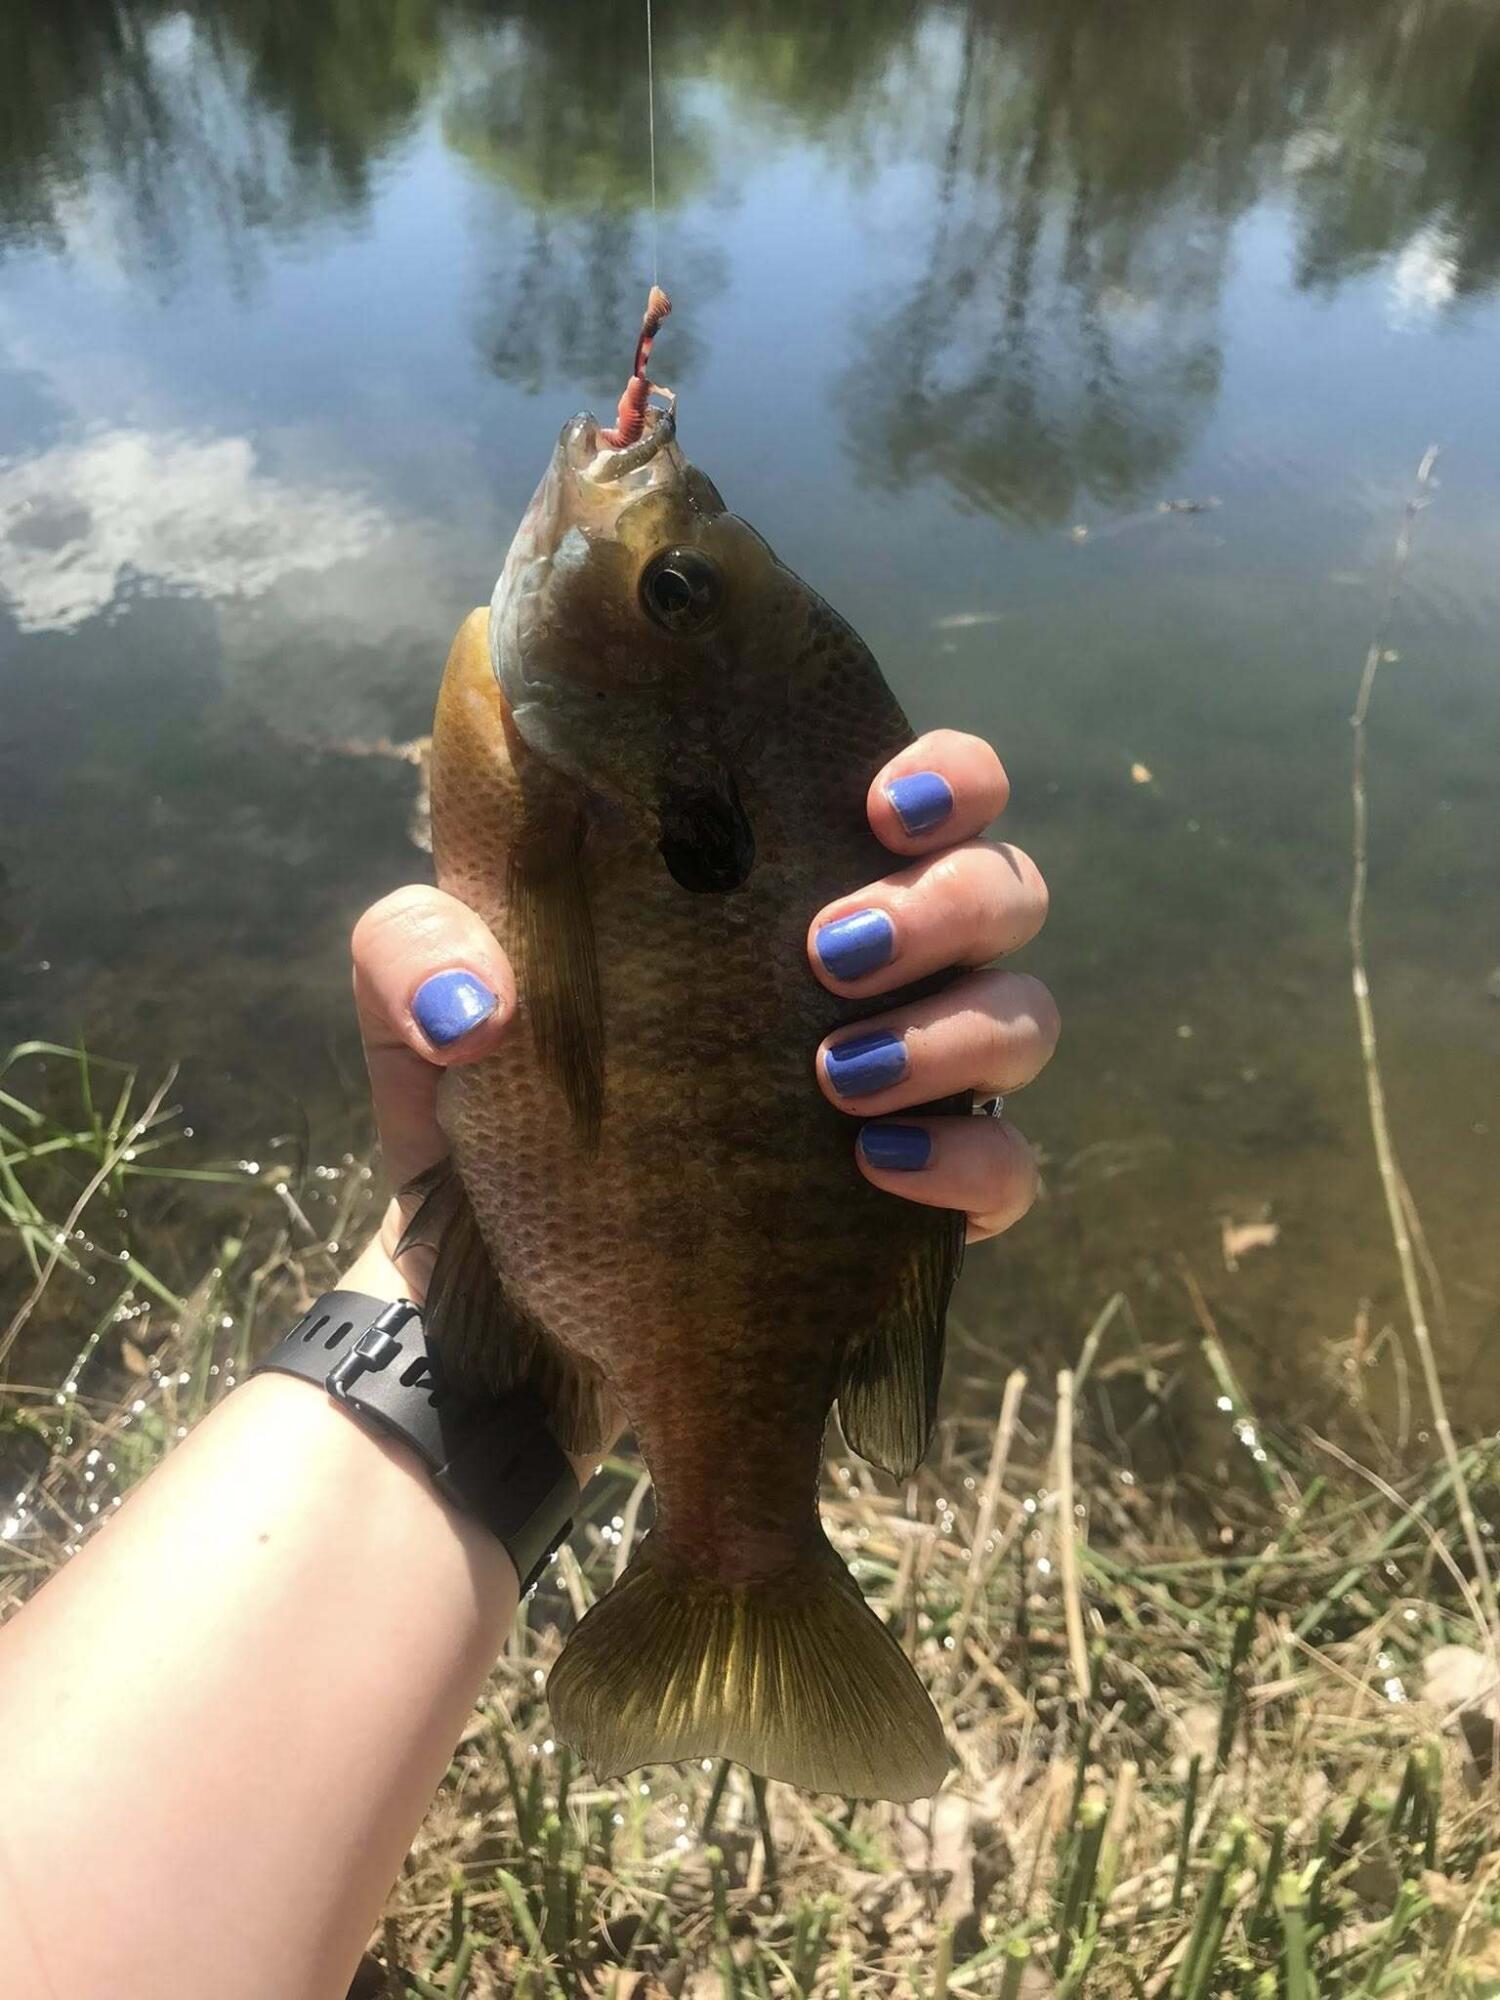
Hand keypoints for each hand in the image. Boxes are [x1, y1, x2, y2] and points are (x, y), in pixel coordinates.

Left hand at [345, 724, 1054, 1293]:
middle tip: (830, 948)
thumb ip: (416, 950)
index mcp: (789, 880)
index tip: (879, 803)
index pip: (929, 792)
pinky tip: (878, 1168)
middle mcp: (877, 968)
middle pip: (1006, 889)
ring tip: (835, 1072)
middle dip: (949, 903)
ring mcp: (912, 1085)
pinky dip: (968, 1163)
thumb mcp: (421, 1006)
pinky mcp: (919, 1203)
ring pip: (1024, 1018)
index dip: (946, 778)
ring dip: (952, 1030)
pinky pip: (1008, 1171)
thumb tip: (480, 1003)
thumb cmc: (485, 1099)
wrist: (488, 1280)